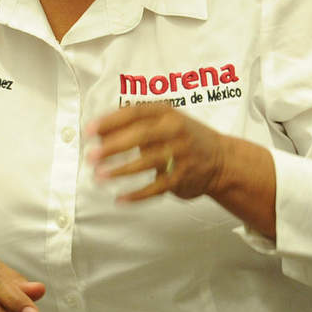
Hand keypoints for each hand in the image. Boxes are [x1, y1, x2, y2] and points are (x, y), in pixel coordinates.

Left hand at [86, 103, 230, 201]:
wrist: (223, 160)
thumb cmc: (184, 138)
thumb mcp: (163, 122)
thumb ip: (132, 126)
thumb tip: (98, 133)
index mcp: (167, 113)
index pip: (135, 113)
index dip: (110, 121)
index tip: (89, 130)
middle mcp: (175, 130)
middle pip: (141, 136)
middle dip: (113, 147)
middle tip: (91, 156)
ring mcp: (182, 154)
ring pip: (148, 162)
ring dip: (121, 170)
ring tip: (100, 176)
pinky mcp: (183, 177)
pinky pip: (158, 187)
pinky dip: (138, 194)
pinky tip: (120, 198)